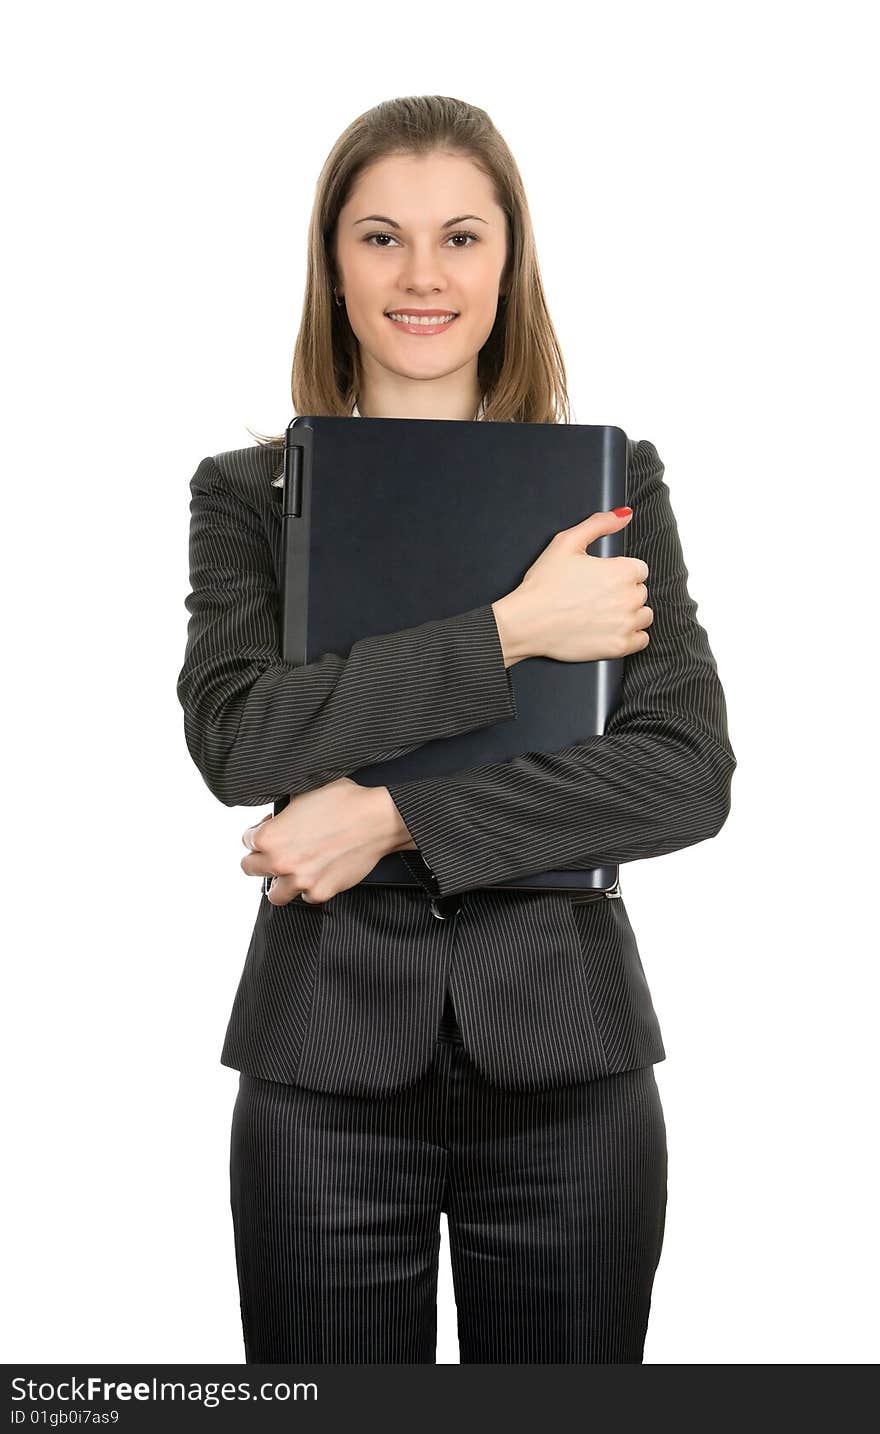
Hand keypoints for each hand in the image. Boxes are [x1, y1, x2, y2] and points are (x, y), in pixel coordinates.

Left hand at [240, 778, 394, 905]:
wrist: (377, 819)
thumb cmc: (345, 801)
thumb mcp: (304, 792)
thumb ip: (282, 809)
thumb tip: (277, 815)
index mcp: (269, 836)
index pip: (246, 840)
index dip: (259, 832)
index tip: (273, 830)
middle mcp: (280, 862)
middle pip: (250, 868)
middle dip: (261, 858)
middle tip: (278, 851)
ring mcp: (300, 881)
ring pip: (275, 894)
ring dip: (281, 882)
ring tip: (294, 869)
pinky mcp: (322, 892)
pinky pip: (307, 897)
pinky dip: (310, 888)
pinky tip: (319, 872)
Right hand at [494, 508, 651, 663]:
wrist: (526, 622)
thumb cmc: (543, 585)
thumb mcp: (566, 542)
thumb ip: (599, 524)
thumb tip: (624, 515)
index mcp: (622, 570)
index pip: (639, 569)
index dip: (620, 573)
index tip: (602, 580)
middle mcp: (629, 597)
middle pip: (641, 592)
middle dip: (623, 593)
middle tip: (597, 597)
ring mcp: (626, 624)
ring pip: (644, 615)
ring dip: (630, 614)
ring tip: (603, 614)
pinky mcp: (620, 647)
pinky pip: (642, 640)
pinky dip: (630, 636)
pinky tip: (610, 630)